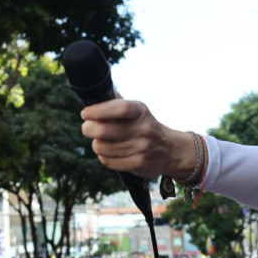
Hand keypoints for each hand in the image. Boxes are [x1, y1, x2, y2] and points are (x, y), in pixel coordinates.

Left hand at [81, 99, 195, 178]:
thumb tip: (97, 93)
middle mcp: (143, 129)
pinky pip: (108, 161)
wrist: (171, 150)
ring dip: (97, 144)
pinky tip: (110, 153)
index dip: (98, 111)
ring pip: (102, 147)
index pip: (119, 108)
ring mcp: (141, 148)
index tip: (85, 113)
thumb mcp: (138, 110)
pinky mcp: (138, 164)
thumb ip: (118, 102)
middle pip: (103, 130)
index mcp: (140, 111)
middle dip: (88, 129)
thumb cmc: (147, 127)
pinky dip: (104, 157)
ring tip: (102, 141)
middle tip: (87, 128)